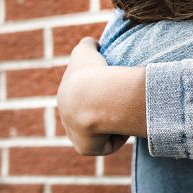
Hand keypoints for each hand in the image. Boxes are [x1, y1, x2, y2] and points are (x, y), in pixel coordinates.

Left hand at [56, 38, 132, 155]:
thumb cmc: (91, 72)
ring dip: (113, 124)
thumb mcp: (86, 50)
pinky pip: (105, 145)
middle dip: (107, 110)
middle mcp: (66, 117)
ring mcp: (74, 135)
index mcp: (66, 96)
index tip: (114, 87)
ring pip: (98, 132)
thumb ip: (88, 45)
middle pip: (90, 117)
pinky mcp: (84, 148)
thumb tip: (95, 44)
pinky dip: (117, 137)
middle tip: (123, 102)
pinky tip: (122, 126)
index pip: (83, 97)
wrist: (92, 97)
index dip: (100, 92)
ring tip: (126, 114)